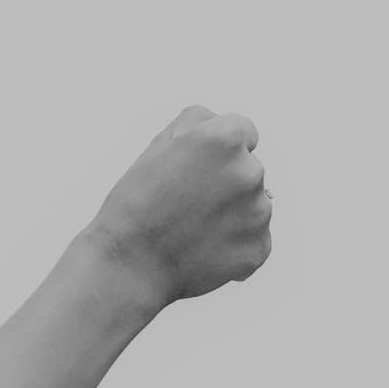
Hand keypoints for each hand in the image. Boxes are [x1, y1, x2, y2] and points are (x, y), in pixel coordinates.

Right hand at [91, 104, 272, 313]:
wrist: (129, 265)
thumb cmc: (136, 202)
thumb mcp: (158, 145)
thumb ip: (197, 123)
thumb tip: (222, 124)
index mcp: (224, 140)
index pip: (244, 131)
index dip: (219, 149)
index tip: (198, 166)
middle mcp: (249, 172)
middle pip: (249, 169)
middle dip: (226, 181)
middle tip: (187, 202)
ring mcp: (258, 213)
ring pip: (254, 205)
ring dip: (233, 213)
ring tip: (192, 229)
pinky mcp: (259, 249)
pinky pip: (255, 239)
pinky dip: (235, 245)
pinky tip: (203, 250)